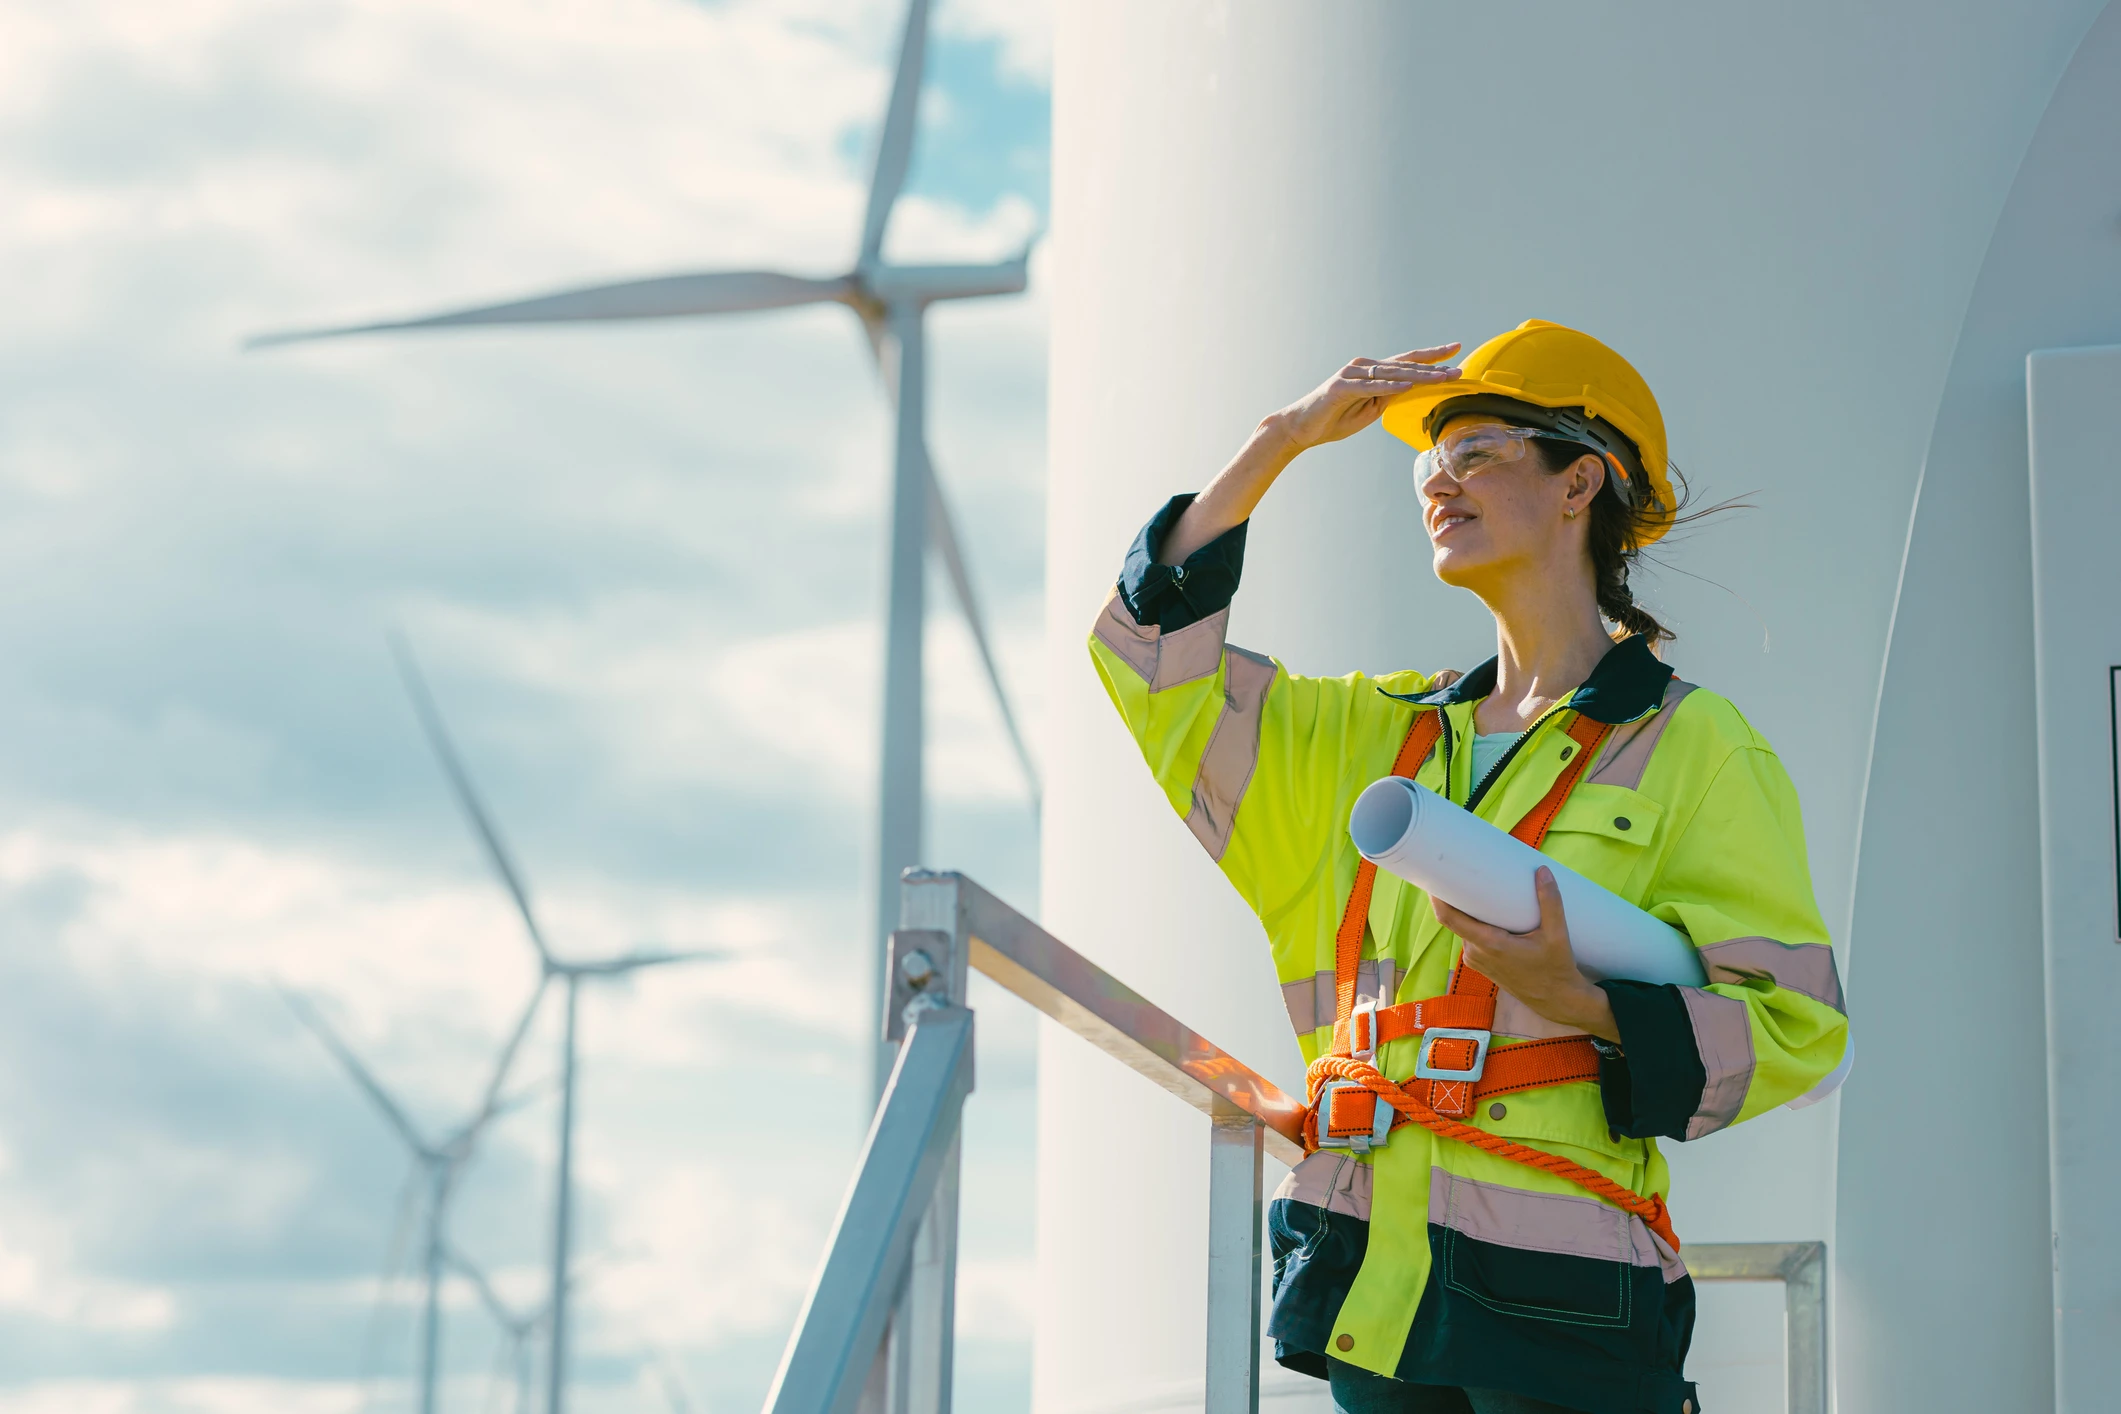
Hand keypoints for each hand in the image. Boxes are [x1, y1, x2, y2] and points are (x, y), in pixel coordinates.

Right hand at [1157, 342, 1461, 565]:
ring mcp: (1352, 375)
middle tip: (1460, 365)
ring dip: (1420, 374)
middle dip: (1435, 365)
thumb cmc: (1332, 420)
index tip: (1456, 353)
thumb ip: (1387, 398)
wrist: (1299, 428)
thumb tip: (1409, 392)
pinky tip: (1409, 386)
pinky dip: (1390, 386)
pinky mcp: (1341, 387)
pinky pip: (1370, 386)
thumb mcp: (1368, 410)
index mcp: (1372, 372)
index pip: (1407, 363)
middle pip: (1406, 364)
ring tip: (1444, 376)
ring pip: (1393, 373)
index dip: (1432, 358)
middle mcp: (1364, 367)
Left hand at [1431, 867, 1620, 1042]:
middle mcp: (1476, 953)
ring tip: (1475, 885)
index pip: (1450, 919)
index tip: (1435, 877)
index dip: (1438, 898)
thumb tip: (1542, 870)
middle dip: (1456, 896)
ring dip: (1466, 909)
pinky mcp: (1480, 962)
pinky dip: (1473, 922)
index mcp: (1489, 944)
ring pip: (1463, 927)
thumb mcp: (1557, 935)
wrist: (1555, 999)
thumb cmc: (1555, 968)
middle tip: (1462, 870)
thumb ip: (1550, 902)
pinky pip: (1470, 936)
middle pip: (1456, 919)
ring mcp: (1476, 959)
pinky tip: (1483, 909)